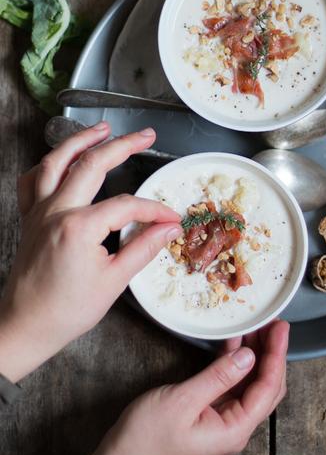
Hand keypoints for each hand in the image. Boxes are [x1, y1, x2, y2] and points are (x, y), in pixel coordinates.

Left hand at [0, 122, 181, 382]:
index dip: (153, 209)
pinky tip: (61, 158)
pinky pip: (33, 180)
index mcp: (79, 227)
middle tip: (145, 135)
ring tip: (102, 128)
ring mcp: (38, 211)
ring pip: (56, 161)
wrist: (25, 326)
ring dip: (80, 140)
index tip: (171, 218)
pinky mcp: (29, 218)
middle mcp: (55, 211)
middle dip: (123, 145)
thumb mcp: (114, 281)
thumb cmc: (66, 310)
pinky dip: (47, 164)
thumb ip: (144, 248)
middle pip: (92, 165)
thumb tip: (168, 228)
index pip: (127, 205)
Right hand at [74, 320, 288, 454]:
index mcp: (234, 429)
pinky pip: (231, 385)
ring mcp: (223, 420)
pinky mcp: (210, 413)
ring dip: (255, 355)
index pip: (268, 388)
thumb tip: (248, 356)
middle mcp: (235, 426)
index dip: (277, 354)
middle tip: (273, 323)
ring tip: (258, 327)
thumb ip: (218, 377)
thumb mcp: (183, 401)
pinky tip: (235, 342)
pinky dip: (235, 362)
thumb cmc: (147, 438)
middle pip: (265, 386)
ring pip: (250, 383)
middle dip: (271, 353)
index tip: (280, 328)